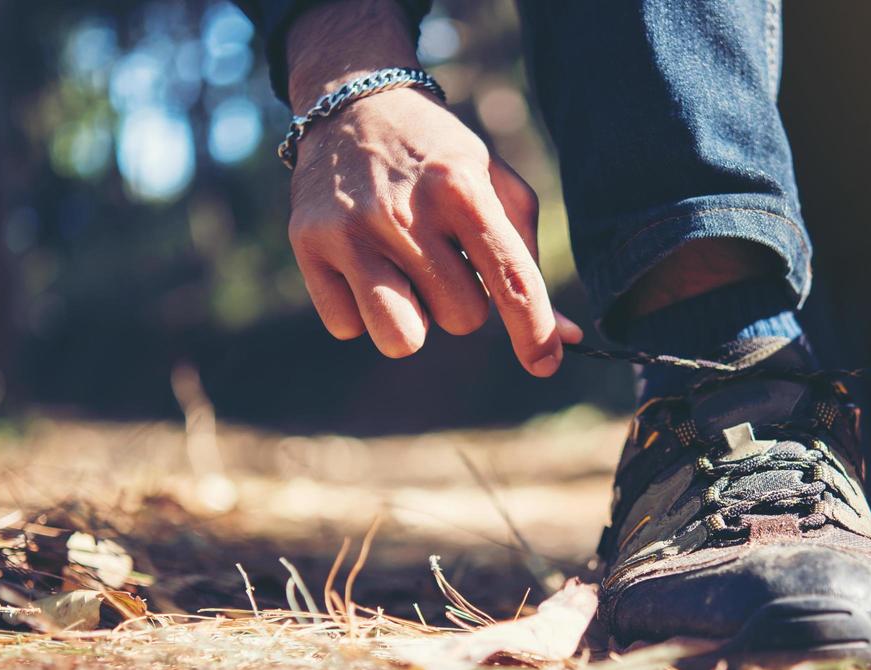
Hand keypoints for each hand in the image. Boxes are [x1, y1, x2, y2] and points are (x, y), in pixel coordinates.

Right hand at [284, 0, 579, 375]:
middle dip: (462, 302)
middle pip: (461, 318)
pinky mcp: (307, 245)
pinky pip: (348, 327)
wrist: (353, 104)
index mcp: (460, 186)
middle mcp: (404, 210)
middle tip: (443, 260)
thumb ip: (527, 260)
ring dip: (414, 320)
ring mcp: (349, 230)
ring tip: (407, 277)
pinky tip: (362, 265)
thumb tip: (564, 338)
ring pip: (402, 337)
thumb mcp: (493, 184)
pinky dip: (361, 309)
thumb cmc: (438, 157)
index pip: (509, 278)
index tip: (546, 363)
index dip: (534, 330)